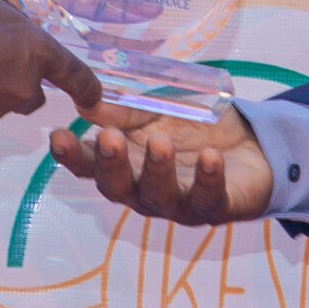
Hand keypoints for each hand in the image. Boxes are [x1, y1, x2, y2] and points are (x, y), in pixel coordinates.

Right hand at [48, 104, 272, 227]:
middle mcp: (143, 191)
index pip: (89, 164)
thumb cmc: (193, 129)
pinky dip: (208, 177)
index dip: (71, 155)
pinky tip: (210, 157)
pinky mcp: (215, 208)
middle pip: (118, 187)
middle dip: (112, 164)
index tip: (58, 136)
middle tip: (110, 138)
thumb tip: (87, 100)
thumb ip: (125, 110)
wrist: (250, 145)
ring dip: (157, 170)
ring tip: (160, 143)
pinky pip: (208, 197)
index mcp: (124, 164)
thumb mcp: (157, 110)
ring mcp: (178, 204)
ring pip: (160, 196)